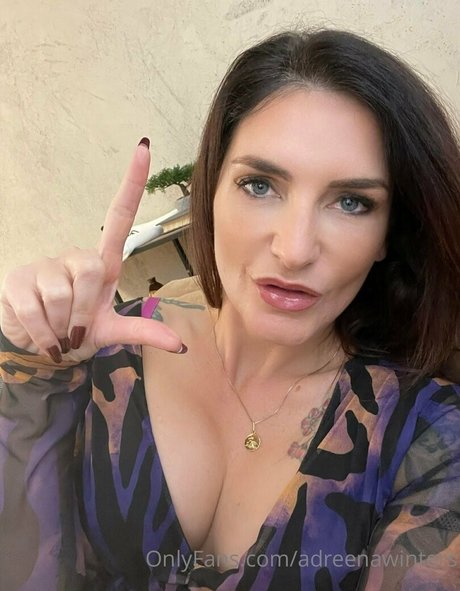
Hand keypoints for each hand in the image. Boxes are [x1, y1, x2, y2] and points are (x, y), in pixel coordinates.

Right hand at [0, 138, 182, 362]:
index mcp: (103, 264)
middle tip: (77, 326)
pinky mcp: (18, 279)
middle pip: (92, 271)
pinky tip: (45, 336)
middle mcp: (75, 257)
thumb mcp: (112, 331)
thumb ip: (143, 332)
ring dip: (63, 324)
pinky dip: (43, 333)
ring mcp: (44, 265)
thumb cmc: (79, 330)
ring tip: (60, 330)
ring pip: (62, 293)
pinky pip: (36, 308)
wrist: (41, 346)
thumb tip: (181, 346)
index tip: (144, 148)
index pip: (119, 216)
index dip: (132, 184)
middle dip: (85, 310)